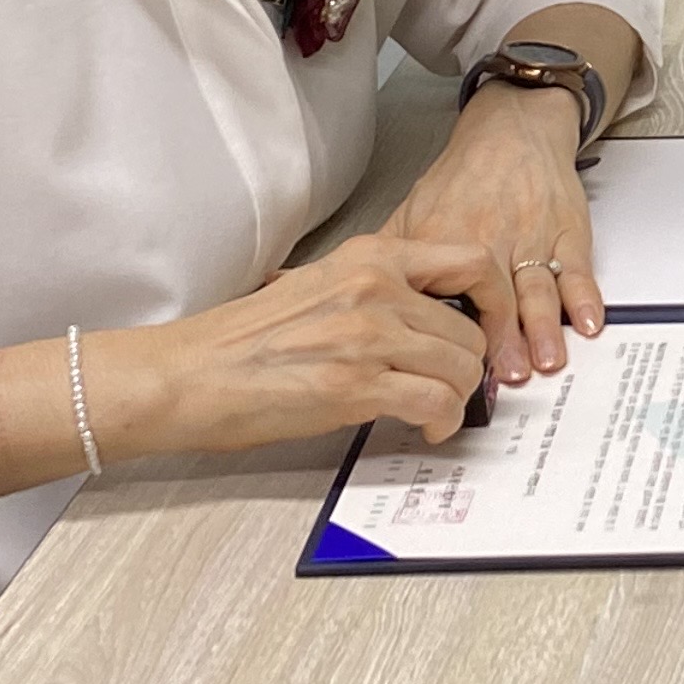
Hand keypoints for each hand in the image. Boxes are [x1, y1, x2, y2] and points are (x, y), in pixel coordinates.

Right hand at [107, 237, 495, 452]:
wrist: (188, 374)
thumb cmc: (243, 341)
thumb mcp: (319, 286)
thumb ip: (375, 290)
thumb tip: (428, 316)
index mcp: (368, 257)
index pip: (471, 259)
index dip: (495, 300)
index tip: (491, 328)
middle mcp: (375, 287)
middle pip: (472, 327)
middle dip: (469, 365)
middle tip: (452, 385)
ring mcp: (367, 335)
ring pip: (463, 366)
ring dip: (457, 396)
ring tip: (435, 408)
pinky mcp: (356, 385)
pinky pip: (436, 402)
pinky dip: (441, 422)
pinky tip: (425, 427)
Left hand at [388, 84, 602, 381]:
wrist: (513, 129)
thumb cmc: (465, 177)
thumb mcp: (413, 210)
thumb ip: (388, 258)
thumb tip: (343, 297)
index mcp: (445, 237)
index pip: (443, 294)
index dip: (448, 335)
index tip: (449, 367)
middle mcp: (491, 237)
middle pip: (497, 296)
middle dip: (504, 338)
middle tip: (506, 376)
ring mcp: (533, 236)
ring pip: (538, 287)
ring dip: (544, 327)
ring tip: (545, 360)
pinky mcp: (567, 230)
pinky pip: (577, 268)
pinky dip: (585, 296)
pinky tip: (588, 322)